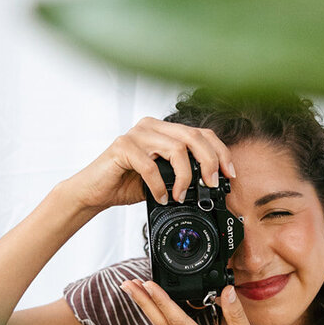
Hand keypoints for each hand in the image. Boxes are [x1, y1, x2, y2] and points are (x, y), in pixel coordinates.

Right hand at [64, 117, 234, 212]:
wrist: (94, 192)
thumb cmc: (126, 183)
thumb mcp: (162, 178)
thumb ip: (183, 173)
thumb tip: (211, 183)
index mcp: (163, 130)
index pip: (201, 133)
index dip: (220, 152)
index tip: (229, 174)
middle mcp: (151, 126)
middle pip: (193, 137)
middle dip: (209, 162)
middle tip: (211, 185)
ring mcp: (136, 134)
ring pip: (176, 149)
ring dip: (184, 177)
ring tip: (181, 195)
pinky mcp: (122, 147)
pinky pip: (150, 166)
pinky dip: (159, 186)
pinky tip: (160, 198)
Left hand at [119, 278, 266, 324]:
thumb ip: (236, 315)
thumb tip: (227, 291)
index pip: (176, 320)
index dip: (161, 301)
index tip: (147, 285)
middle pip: (160, 324)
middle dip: (142, 302)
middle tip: (127, 284)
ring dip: (147, 309)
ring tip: (136, 291)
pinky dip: (159, 319)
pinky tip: (154, 309)